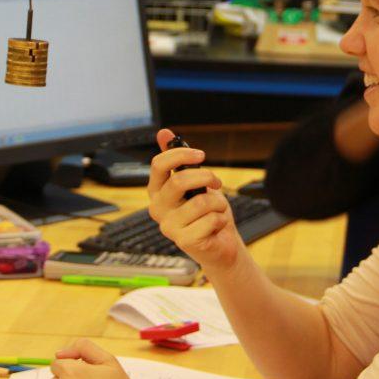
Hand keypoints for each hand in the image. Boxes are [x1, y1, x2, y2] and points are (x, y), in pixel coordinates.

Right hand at [148, 128, 244, 272]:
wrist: (221, 245)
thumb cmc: (207, 214)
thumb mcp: (196, 182)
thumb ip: (179, 160)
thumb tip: (164, 132)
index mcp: (158, 191)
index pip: (158, 165)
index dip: (180, 154)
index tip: (200, 155)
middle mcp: (158, 208)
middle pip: (179, 181)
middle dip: (206, 177)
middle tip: (217, 183)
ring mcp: (169, 226)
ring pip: (201, 202)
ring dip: (218, 203)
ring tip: (217, 211)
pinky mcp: (184, 240)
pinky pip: (211, 220)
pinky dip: (221, 220)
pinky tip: (216, 227)